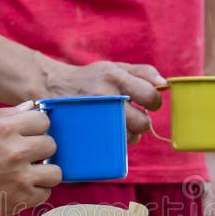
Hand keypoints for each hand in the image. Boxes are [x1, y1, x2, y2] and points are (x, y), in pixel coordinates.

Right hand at [0, 101, 61, 215]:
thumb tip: (31, 106)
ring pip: (56, 171)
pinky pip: (46, 192)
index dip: (36, 127)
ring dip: (45, 173)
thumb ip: (6, 115)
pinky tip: (22, 188)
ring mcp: (22, 176)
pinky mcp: (23, 199)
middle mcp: (16, 151)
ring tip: (29, 173)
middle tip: (25, 156)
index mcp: (4, 129)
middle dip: (40, 150)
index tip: (28, 135)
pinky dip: (36, 192)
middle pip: (51, 144)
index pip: (43, 120)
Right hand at [42, 59, 165, 143]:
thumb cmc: (89, 79)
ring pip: (129, 138)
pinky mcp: (87, 134)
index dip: (154, 102)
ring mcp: (96, 118)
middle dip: (141, 122)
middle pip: (142, 123)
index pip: (150, 95)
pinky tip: (110, 134)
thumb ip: (142, 72)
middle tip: (131, 116)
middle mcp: (105, 97)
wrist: (51, 88)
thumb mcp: (113, 67)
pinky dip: (116, 143)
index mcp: (114, 77)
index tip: (147, 103)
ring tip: (118, 125)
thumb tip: (163, 84)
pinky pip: (114, 147)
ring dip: (129, 134)